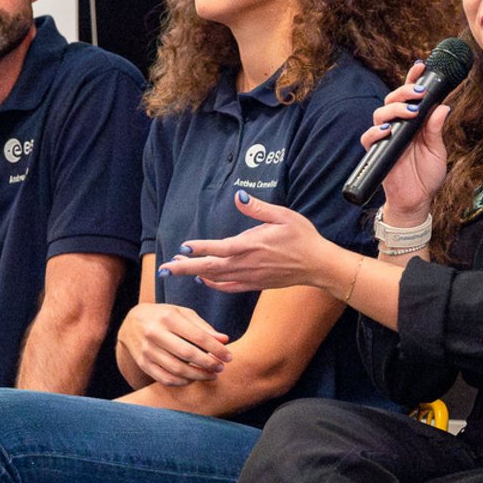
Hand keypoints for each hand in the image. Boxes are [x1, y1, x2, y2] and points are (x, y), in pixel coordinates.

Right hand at [117, 301, 230, 386]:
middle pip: (187, 354)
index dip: (216, 348)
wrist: (131, 322)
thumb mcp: (183, 314)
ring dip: (198, 375)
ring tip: (211, 375)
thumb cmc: (164, 316)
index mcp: (168, 317)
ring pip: (176, 369)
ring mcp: (147, 350)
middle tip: (221, 368)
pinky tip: (193, 379)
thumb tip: (224, 340)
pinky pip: (164, 378)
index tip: (229, 356)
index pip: (198, 336)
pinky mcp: (143, 363)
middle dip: (208, 363)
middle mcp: (155, 334)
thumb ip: (203, 327)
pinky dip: (181, 382)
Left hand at [158, 191, 333, 292]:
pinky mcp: (255, 284)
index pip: (219, 248)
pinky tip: (204, 280)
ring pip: (216, 278)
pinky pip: (229, 287)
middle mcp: (248, 264)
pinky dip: (213, 284)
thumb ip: (258, 208)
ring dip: (195, 274)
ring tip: (177, 269)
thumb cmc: (303, 237)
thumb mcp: (284, 215)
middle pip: (210, 268)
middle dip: (185, 268)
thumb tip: (239, 195)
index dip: (199, 248)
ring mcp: (250, 277)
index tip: (182, 247)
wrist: (318, 265)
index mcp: (252, 245)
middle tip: (164, 269)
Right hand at [363, 61, 449, 223]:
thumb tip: (443, 106)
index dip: (413, 79)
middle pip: (393, 99)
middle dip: (405, 91)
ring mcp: (386, 138)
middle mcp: (398, 126)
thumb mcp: (437, 150)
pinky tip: (387, 130)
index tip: (421, 66)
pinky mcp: (376, 153)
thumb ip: (436, 129)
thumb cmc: (427, 175)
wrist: (417, 200)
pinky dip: (375, 132)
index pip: (411, 96)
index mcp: (414, 122)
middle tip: (419, 92)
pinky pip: (368, 138)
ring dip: (394, 109)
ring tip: (410, 112)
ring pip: (380, 113)